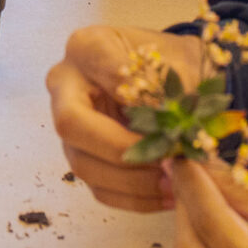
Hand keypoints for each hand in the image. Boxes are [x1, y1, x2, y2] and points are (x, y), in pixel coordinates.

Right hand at [48, 25, 207, 212]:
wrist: (180, 80)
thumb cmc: (176, 65)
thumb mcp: (174, 65)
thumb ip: (158, 90)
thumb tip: (155, 127)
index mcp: (86, 48)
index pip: (97, 77)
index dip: (132, 105)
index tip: (170, 125)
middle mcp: (66, 85)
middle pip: (72, 125)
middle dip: (122, 151)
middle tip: (167, 162)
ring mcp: (70, 123)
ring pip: (84, 163)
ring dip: (132, 182)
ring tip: (174, 183)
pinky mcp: (83, 155)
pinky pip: (99, 187)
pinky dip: (134, 198)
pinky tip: (167, 195)